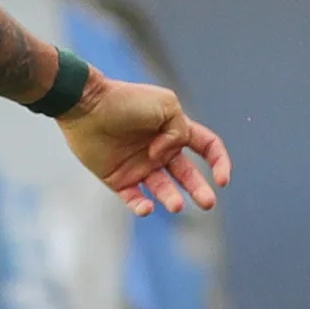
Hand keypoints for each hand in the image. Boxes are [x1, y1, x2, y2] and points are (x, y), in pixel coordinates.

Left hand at [58, 76, 233, 216]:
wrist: (87, 105)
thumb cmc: (126, 101)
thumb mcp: (166, 105)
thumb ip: (179, 131)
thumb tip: (165, 155)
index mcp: (174, 130)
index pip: (207, 147)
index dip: (219, 162)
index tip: (222, 179)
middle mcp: (159, 150)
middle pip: (188, 175)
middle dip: (200, 190)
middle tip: (208, 203)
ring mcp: (140, 166)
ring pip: (164, 190)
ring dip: (173, 198)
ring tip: (176, 205)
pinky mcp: (119, 179)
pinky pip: (135, 198)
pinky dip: (142, 206)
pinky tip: (147, 207)